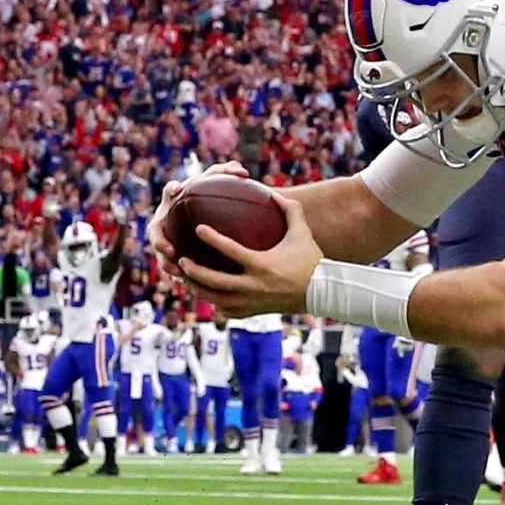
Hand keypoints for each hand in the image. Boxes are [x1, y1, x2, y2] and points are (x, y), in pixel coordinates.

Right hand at [147, 163, 249, 272]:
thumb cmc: (210, 195)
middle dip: (159, 241)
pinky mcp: (171, 254)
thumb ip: (227, 174)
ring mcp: (165, 237)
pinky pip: (171, 266)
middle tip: (169, 249)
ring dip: (166, 263)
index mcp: (173, 200)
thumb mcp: (217, 183)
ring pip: (161, 253)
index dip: (171, 191)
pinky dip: (177, 275)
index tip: (177, 190)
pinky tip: (187, 285)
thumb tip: (242, 170)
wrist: (203, 216)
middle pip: (155, 231)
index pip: (169, 192)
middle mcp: (165, 219)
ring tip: (178, 273)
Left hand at [177, 194, 319, 317]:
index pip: (231, 251)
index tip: (198, 228)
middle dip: (194, 271)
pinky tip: (208, 295)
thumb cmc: (311, 259)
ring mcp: (252, 301)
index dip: (212, 238)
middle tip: (181, 259)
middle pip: (215, 281)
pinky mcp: (254, 311)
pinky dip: (215, 303)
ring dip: (198, 289)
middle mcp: (254, 285)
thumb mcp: (302, 231)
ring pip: (216, 299)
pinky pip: (227, 310)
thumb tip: (273, 193)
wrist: (323, 292)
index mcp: (262, 264)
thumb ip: (289, 209)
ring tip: (186, 278)